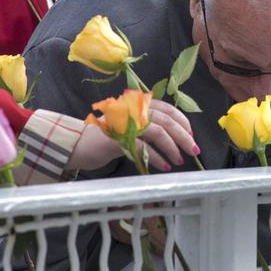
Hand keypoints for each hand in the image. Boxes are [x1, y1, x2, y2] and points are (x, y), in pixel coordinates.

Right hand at [69, 99, 198, 173]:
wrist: (76, 146)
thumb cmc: (106, 138)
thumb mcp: (130, 127)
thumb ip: (149, 125)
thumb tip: (177, 136)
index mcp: (138, 105)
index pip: (168, 109)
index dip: (182, 122)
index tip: (191, 135)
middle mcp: (133, 110)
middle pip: (166, 120)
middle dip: (183, 136)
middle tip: (194, 150)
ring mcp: (125, 123)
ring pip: (158, 132)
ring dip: (172, 148)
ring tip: (179, 160)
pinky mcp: (117, 138)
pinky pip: (144, 147)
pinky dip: (156, 157)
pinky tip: (164, 166)